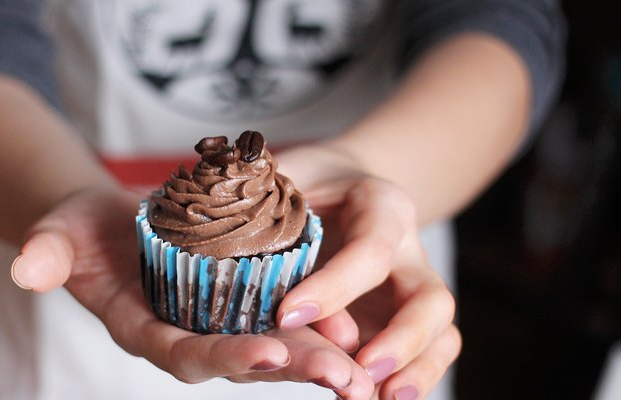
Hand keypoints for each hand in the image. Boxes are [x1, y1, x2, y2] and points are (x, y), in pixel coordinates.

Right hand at [9, 187, 374, 397]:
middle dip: (293, 368)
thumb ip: (45, 253)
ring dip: (318, 356)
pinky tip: (357, 328)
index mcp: (144, 330)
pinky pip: (281, 317)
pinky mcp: (238, 301)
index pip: (185, 354)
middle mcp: (186, 335)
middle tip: (346, 376)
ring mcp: (215, 321)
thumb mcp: (59, 234)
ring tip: (366, 367)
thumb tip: (24, 268)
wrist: (110, 222)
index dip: (223, 356)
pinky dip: (317, 325)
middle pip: (242, 359)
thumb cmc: (82, 230)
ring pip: (271, 345)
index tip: (269, 352)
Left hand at [276, 144, 461, 399]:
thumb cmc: (314, 177)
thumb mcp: (292, 168)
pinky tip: (381, 398)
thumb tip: (217, 203)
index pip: (368, 251)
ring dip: (417, 367)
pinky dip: (417, 377)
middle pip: (429, 297)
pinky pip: (433, 350)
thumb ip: (266, 184)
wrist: (348, 185)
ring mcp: (415, 286)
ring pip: (442, 330)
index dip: (333, 287)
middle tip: (360, 368)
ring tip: (380, 398)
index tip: (286, 314)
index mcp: (382, 206)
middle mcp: (409, 249)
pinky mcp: (409, 316)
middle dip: (401, 336)